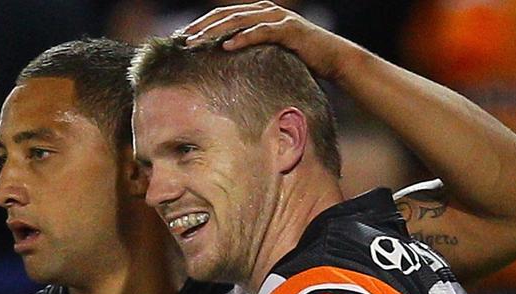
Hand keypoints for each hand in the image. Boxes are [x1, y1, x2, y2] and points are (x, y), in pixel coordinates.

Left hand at [182, 1, 353, 80]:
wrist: (333, 58)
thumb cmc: (302, 58)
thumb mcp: (272, 53)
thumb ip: (253, 49)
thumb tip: (230, 61)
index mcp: (259, 13)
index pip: (224, 16)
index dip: (203, 24)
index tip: (184, 37)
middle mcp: (266, 10)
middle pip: (226, 15)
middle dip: (202, 26)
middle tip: (182, 39)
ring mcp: (277, 18)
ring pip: (239, 21)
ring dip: (216, 31)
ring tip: (197, 42)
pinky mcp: (288, 30)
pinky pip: (261, 32)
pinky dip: (243, 38)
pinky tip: (227, 46)